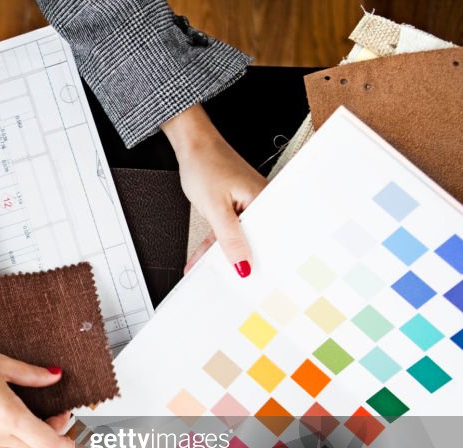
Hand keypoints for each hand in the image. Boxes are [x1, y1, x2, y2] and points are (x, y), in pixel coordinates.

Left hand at [161, 104, 266, 275]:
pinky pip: (225, 232)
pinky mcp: (233, 208)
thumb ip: (229, 238)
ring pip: (236, 239)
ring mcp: (246, 207)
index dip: (264, 262)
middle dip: (241, 263)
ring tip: (209, 276)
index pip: (270, 239)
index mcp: (265, 201)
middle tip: (233, 286)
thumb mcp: (215, 208)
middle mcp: (260, 204)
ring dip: (220, 256)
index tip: (255, 282)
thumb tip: (243, 264)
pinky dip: (212, 245)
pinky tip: (200, 261)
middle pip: (254, 241)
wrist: (192, 146)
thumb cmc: (206, 164)